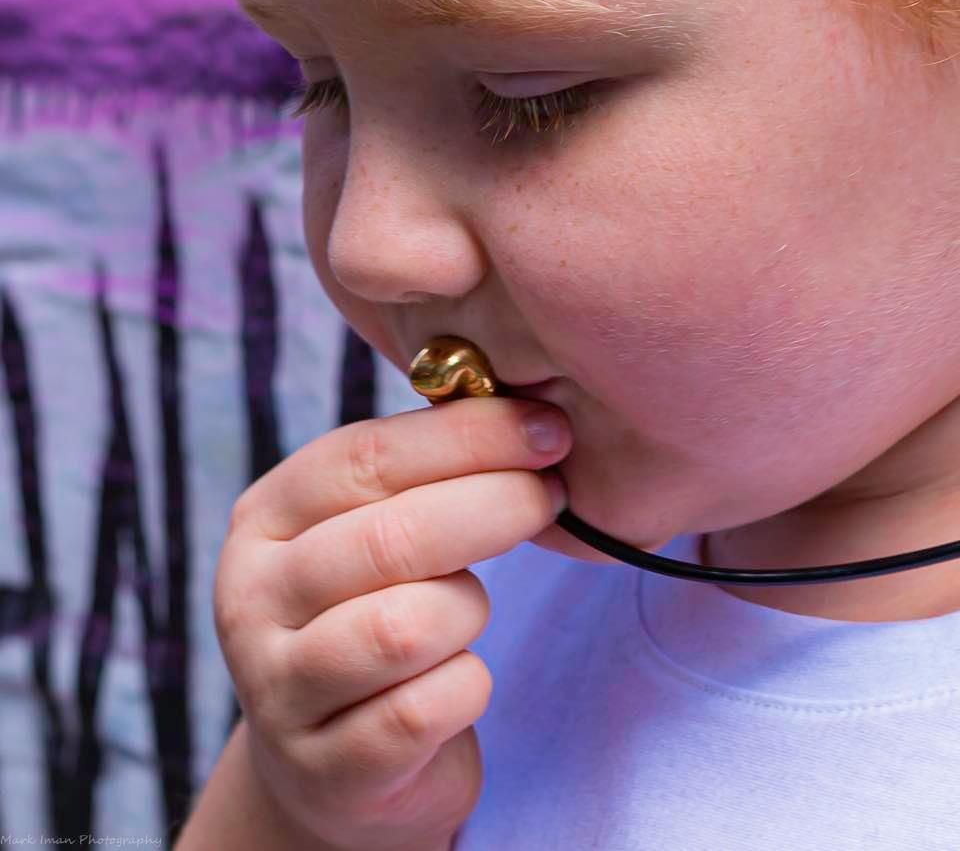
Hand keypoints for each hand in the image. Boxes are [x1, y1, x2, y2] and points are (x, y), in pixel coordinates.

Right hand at [213, 396, 571, 850]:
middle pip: (392, 537)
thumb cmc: (372, 612)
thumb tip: (526, 416)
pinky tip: (455, 680)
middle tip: (550, 496)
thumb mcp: (375, 529)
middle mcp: (254, 597)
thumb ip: (424, 474)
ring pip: (409, 627)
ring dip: (467, 611)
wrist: (333, 756)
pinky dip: (467, 688)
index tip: (549, 430)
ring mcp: (278, 689)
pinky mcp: (325, 769)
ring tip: (466, 611)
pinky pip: (429, 710)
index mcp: (267, 518)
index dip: (469, 437)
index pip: (367, 457)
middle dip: (496, 505)